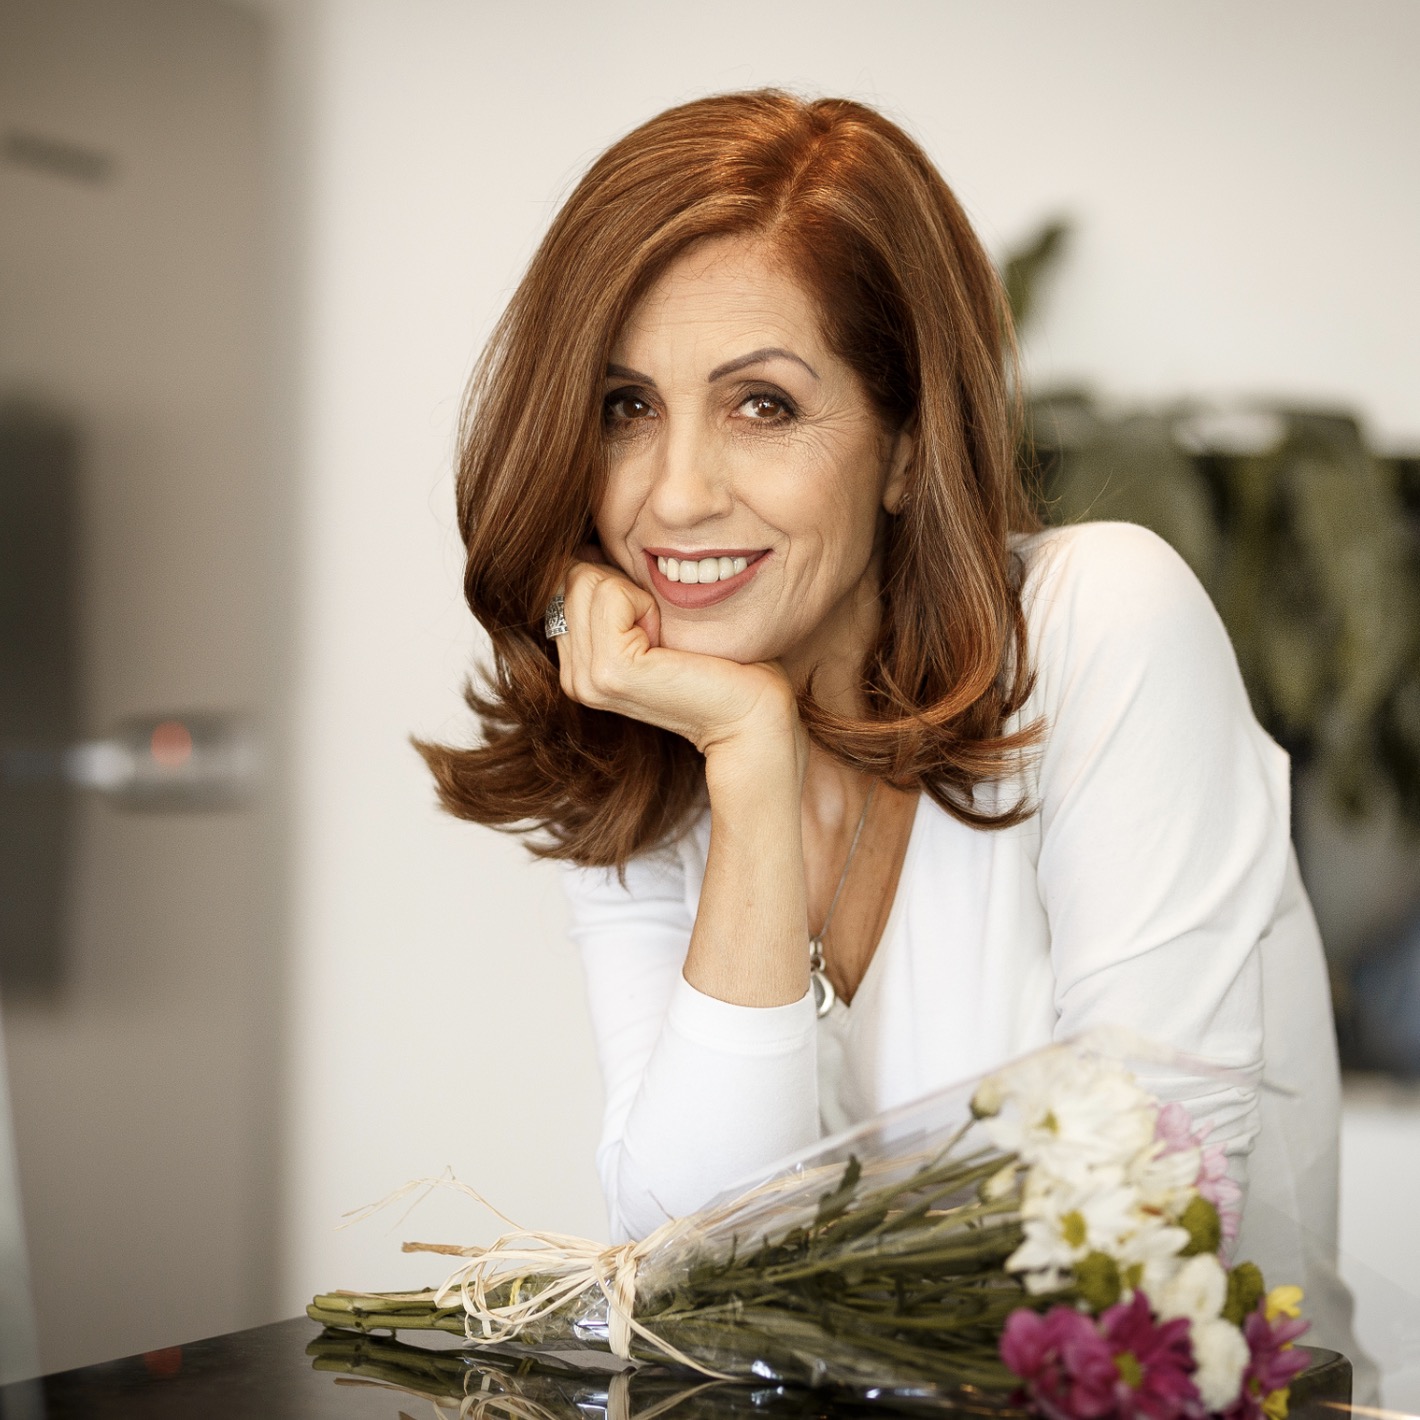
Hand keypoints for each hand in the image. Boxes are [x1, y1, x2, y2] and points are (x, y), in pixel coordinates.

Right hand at [553, 547, 800, 766]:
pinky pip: (610, 593)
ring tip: (664, 638)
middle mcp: (575, 678)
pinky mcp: (610, 670)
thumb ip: (611, 592)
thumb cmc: (716, 659)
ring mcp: (587, 678)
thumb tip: (585, 547)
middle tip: (661, 631)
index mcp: (579, 667)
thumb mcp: (651, 619)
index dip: (614, 583)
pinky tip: (666, 641)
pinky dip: (645, 602)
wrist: (749, 710)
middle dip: (622, 585)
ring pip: (586, 579)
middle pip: (572, 576)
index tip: (652, 621)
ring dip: (635, 594)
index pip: (566, 581)